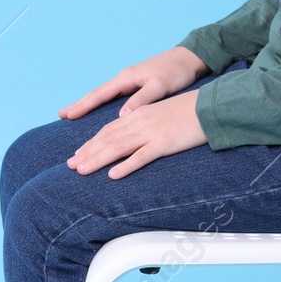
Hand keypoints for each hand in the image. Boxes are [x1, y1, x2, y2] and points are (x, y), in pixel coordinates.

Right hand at [58, 46, 207, 120]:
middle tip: (62, 115)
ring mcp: (130, 81)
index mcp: (127, 78)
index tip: (68, 114)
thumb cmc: (176, 71)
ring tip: (73, 113)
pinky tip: (99, 109)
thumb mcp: (160, 86)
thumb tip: (121, 116)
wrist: (189, 58)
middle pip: (97, 94)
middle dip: (80, 104)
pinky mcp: (137, 84)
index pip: (100, 94)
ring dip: (89, 104)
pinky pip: (113, 96)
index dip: (84, 105)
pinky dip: (102, 103)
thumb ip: (142, 100)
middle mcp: (125, 78)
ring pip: (104, 95)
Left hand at [66, 91, 207, 178]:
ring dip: (98, 159)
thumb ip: (143, 124)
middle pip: (108, 138)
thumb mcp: (160, 114)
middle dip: (87, 152)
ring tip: (82, 171)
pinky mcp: (164, 142)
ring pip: (118, 147)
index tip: (77, 154)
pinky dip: (126, 166)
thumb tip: (130, 137)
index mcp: (138, 114)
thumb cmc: (188, 112)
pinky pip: (141, 156)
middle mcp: (140, 121)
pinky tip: (114, 175)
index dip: (91, 142)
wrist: (209, 106)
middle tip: (71, 165)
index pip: (108, 129)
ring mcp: (151, 132)